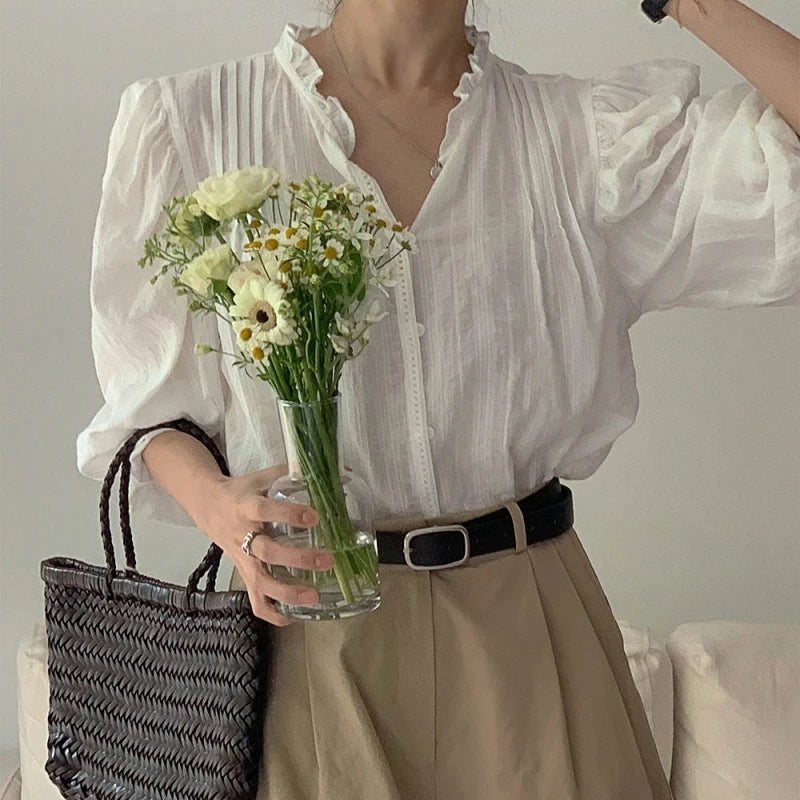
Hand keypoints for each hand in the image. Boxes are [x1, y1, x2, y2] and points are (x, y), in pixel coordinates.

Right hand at [193, 463, 335, 625]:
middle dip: (297, 559)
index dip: (288, 514)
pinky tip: (293, 616)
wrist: (207, 506)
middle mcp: (242, 534)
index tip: (314, 518)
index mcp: (246, 506)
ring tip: (314, 596)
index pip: (265, 510)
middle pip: (267, 551)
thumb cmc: (241, 491)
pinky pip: (255, 600)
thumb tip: (340, 471)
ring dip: (287, 593)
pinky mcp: (243, 574)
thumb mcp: (262, 477)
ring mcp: (242, 558)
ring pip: (260, 582)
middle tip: (327, 560)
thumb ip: (295, 473)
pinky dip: (272, 613)